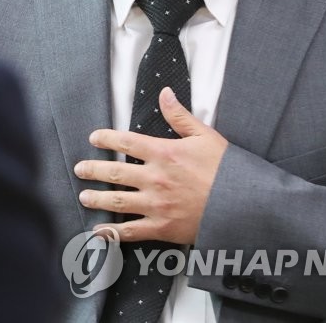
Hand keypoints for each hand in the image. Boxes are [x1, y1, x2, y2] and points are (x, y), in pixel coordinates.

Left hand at [73, 87, 227, 244]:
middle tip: (80, 169)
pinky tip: (100, 232)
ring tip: (84, 196)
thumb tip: (164, 93)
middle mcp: (155, 178)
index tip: (94, 138)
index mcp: (164, 153)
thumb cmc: (227, 170)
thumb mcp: (205, 136)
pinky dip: (113, 232)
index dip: (106, 138)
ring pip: (117, 201)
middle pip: (114, 172)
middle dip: (93, 170)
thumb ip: (179, 116)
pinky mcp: (162, 227)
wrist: (245, 205)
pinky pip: (131, 231)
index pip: (125, 141)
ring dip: (97, 199)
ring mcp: (156, 204)